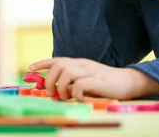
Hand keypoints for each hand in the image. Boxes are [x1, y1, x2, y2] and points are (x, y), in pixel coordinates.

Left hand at [29, 57, 158, 100]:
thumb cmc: (105, 83)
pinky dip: (74, 93)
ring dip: (61, 87)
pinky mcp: (98, 81)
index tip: (31, 69)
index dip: (42, 63)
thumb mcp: (87, 78)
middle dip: (49, 79)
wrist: (128, 81)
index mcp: (79, 63)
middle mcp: (83, 64)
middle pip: (59, 65)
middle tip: (52, 93)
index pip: (57, 59)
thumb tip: (55, 89)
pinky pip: (80, 84)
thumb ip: (73, 81)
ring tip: (65, 97)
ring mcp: (90, 71)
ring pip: (66, 73)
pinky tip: (78, 98)